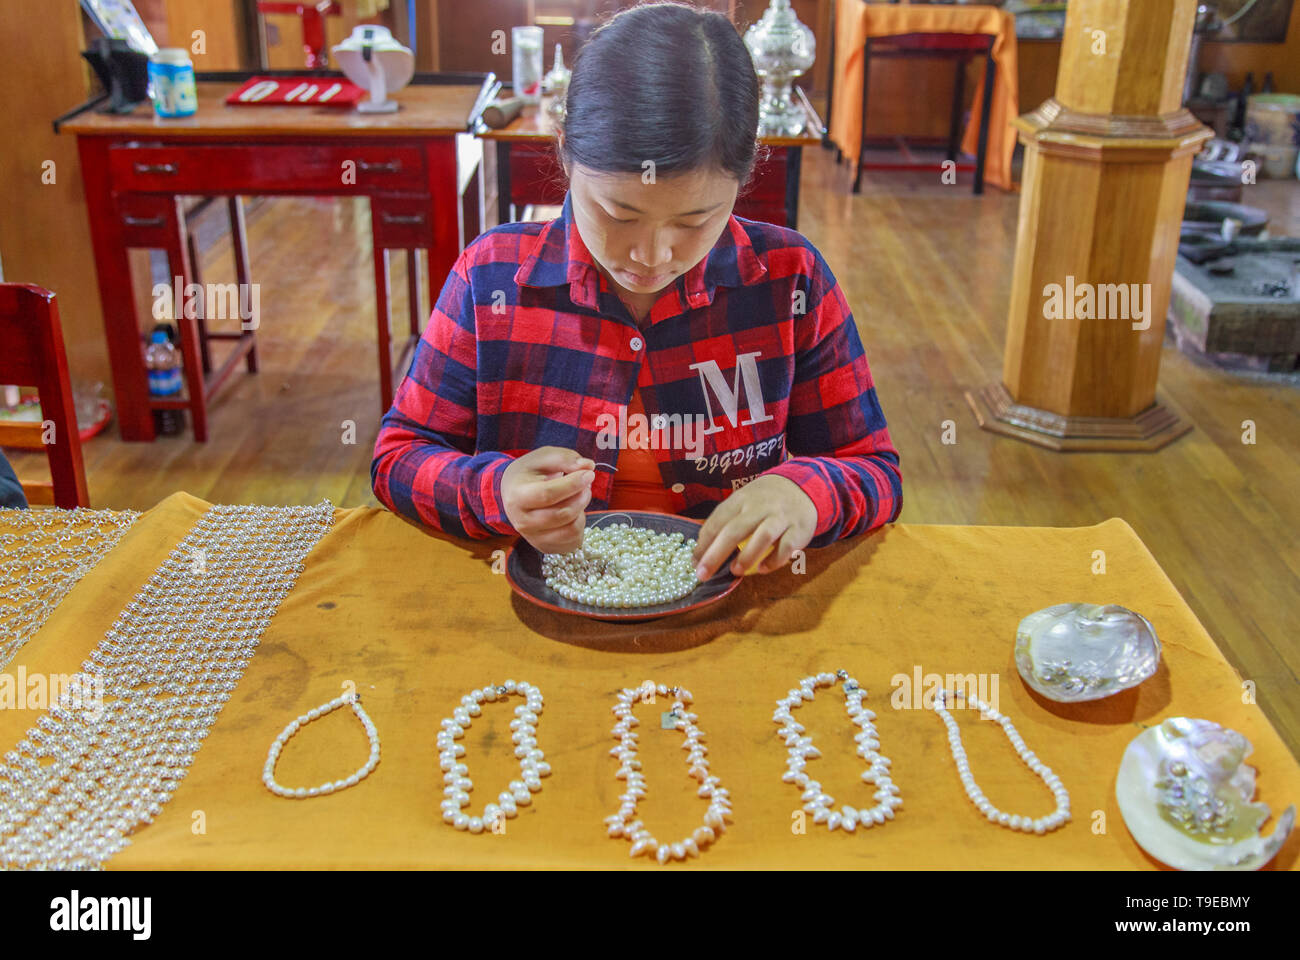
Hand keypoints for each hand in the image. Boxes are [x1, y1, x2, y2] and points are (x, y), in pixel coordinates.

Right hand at [502, 446, 595, 554]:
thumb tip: (589, 466)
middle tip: (586, 483)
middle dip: (582, 496)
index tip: (589, 474)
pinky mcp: (546, 547)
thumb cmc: (530, 473)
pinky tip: (572, 511)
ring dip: (582, 510)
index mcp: (517, 496)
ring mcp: (534, 538)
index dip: (573, 484)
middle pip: (563, 513)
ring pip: (572, 529)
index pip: (548, 494)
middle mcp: (522, 522)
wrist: (513, 493)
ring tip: (578, 496)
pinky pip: (574, 540)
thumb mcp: (543, 457)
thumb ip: (565, 458)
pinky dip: (579, 523)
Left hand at [692, 473, 817, 580]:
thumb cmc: (763, 501)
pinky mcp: (798, 530)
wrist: (801, 486)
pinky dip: (774, 560)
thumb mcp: (742, 501)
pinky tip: (762, 569)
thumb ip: (725, 522)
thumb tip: (701, 551)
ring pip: (763, 536)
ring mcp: (780, 518)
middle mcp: (760, 507)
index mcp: (741, 500)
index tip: (694, 562)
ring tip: (735, 571)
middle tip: (703, 574)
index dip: (703, 543)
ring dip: (747, 556)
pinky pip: (787, 547)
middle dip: (716, 554)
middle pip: (735, 530)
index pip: (717, 521)